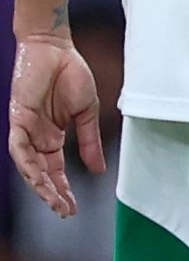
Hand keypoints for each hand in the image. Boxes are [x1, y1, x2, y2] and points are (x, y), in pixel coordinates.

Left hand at [8, 36, 100, 218]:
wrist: (56, 49)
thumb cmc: (71, 75)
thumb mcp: (87, 113)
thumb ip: (90, 142)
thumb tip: (98, 170)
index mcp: (53, 137)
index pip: (55, 171)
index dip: (63, 190)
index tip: (73, 209)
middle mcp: (36, 138)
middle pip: (41, 174)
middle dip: (52, 194)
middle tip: (65, 212)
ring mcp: (26, 130)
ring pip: (28, 166)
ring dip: (40, 185)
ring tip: (54, 201)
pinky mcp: (18, 119)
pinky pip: (19, 148)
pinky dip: (27, 164)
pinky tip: (39, 178)